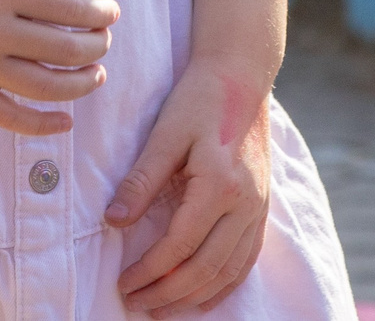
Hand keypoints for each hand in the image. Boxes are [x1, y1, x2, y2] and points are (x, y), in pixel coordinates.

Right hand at [0, 0, 119, 134]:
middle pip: (64, 49)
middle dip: (96, 46)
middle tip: (104, 40)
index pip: (70, 10)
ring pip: (44, 88)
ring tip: (97, 74)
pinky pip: (6, 117)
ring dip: (80, 84)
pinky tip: (66, 121)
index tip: (111, 12)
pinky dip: (40, 125)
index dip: (100, 14)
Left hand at [109, 57, 272, 314]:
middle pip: (205, 268)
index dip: (149, 271)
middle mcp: (245, 203)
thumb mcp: (164, 134)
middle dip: (168, 293)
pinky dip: (225, 284)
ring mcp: (258, 207)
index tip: (122, 283)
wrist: (242, 76)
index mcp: (219, 185)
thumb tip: (113, 222)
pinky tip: (204, 295)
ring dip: (195, 296)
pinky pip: (247, 259)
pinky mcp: (262, 207)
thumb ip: (140, 180)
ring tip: (163, 308)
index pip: (179, 246)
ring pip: (229, 271)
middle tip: (136, 304)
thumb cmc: (199, 100)